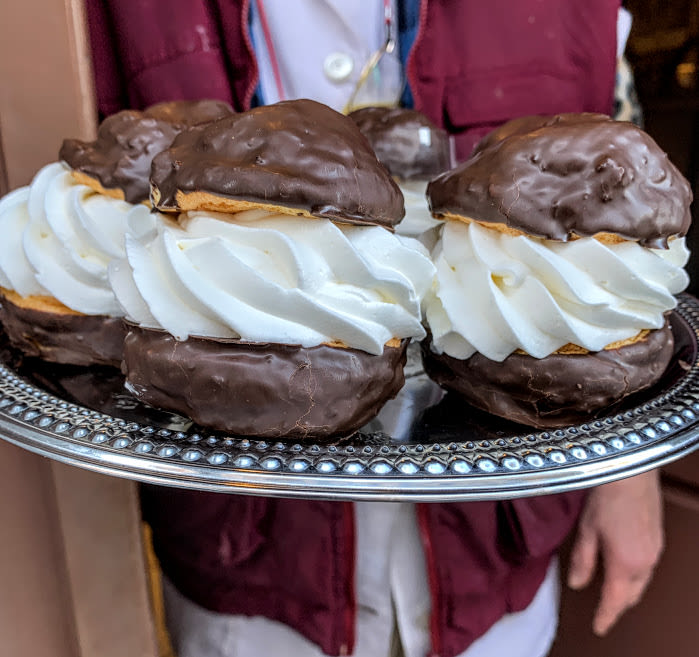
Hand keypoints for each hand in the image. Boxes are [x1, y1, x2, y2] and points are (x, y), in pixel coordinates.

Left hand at [567, 470, 663, 635]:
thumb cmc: (608, 495)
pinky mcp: (658, 537)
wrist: (631, 471)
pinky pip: (648, 566)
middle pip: (632, 595)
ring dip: (628, 589)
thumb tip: (577, 583)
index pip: (615, 600)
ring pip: (642, 581)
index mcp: (626, 563)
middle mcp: (646, 560)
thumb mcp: (586, 530)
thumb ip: (582, 560)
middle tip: (604, 611)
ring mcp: (655, 549)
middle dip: (618, 605)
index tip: (599, 626)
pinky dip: (635, 574)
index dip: (606, 616)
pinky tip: (624, 566)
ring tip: (612, 590)